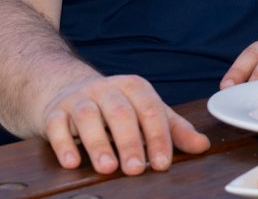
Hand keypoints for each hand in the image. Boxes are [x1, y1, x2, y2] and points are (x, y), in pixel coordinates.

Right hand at [39, 74, 209, 174]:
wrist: (68, 88)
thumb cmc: (116, 106)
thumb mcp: (146, 111)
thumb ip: (173, 129)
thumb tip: (202, 145)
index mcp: (134, 87)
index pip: (150, 110)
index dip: (158, 137)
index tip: (162, 163)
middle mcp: (107, 89)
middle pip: (121, 113)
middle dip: (130, 142)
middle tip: (136, 169)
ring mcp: (79, 98)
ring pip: (88, 116)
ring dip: (98, 143)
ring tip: (107, 168)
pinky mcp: (54, 112)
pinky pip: (57, 125)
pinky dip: (63, 143)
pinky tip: (71, 161)